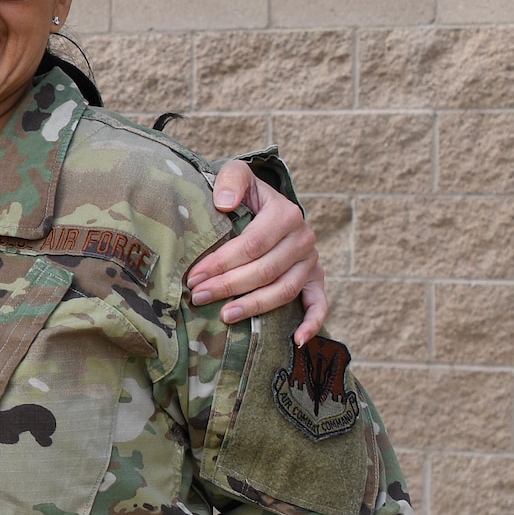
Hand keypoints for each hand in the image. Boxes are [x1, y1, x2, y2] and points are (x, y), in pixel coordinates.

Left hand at [189, 160, 327, 344]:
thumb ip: (230, 181)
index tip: (193, 277)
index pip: (251, 245)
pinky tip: (296, 340)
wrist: (265, 202)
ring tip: (225, 316)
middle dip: (229, 286)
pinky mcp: (316, 279)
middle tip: (198, 297)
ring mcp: (311, 261)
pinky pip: (320, 304)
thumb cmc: (244, 193)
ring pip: (285, 290)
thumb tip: (225, 203)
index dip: (221, 263)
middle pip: (265, 270)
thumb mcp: (235, 174)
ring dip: (255, 306)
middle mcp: (303, 238)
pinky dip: (312, 323)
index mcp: (285, 214)